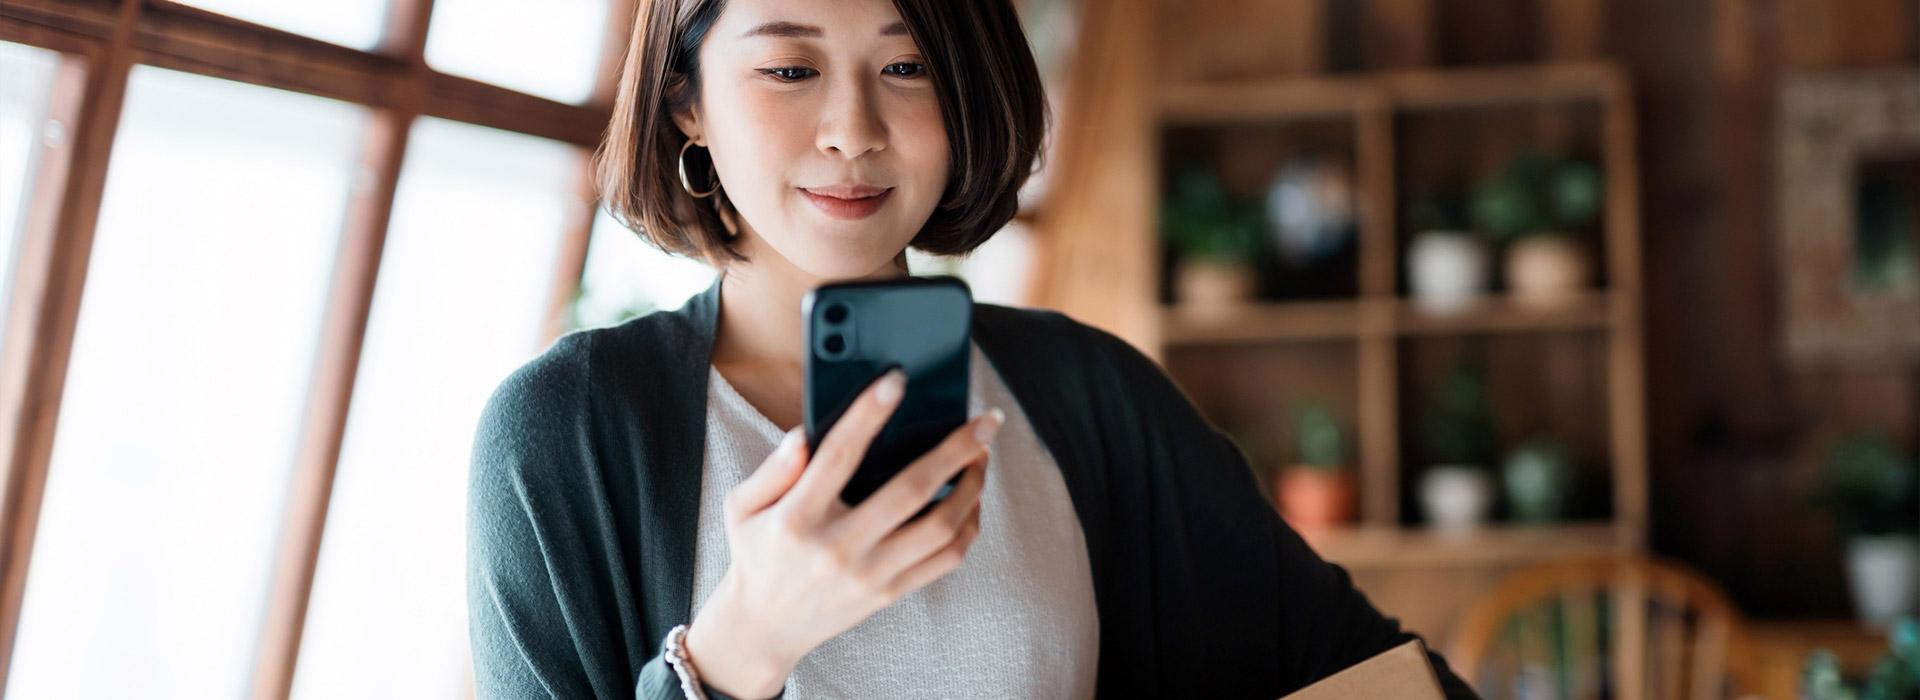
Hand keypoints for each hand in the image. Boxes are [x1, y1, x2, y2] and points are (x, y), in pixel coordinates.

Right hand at [683, 369, 1001, 698]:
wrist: (764, 627)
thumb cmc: (757, 552)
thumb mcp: (742, 507)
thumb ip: (773, 468)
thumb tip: (805, 434)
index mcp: (798, 517)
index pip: (839, 455)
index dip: (868, 413)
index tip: (897, 381)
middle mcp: (838, 547)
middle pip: (912, 489)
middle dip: (956, 448)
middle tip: (985, 420)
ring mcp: (870, 574)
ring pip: (941, 526)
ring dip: (972, 486)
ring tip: (981, 455)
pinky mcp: (891, 592)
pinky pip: (946, 559)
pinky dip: (969, 526)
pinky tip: (971, 499)